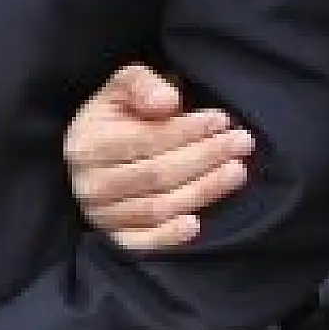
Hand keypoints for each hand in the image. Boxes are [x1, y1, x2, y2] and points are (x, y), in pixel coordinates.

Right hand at [64, 64, 254, 249]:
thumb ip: (142, 84)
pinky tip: (196, 225)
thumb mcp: (123, 88)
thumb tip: (167, 102)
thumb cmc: (117, 118)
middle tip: (242, 143)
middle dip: (205, 158)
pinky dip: (168, 237)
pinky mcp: (115, 238)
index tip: (221, 120)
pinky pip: (141, 244)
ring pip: (157, 208)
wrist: (95, 155)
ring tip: (237, 171)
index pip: (144, 141)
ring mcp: (101, 215)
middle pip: (156, 175)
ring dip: (202, 191)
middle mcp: (89, 184)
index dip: (186, 131)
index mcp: (86, 144)